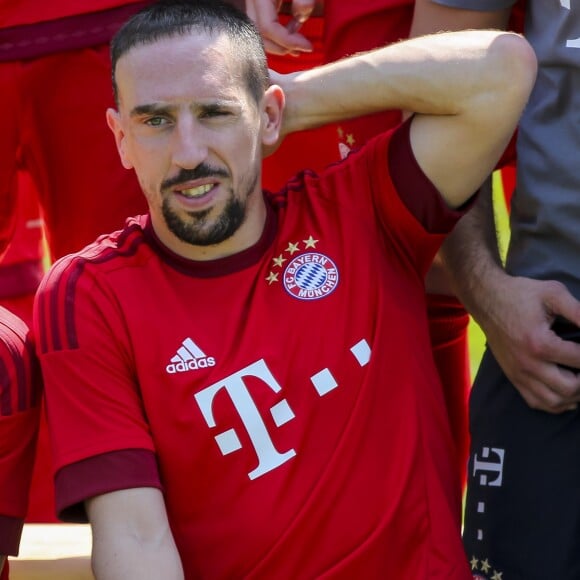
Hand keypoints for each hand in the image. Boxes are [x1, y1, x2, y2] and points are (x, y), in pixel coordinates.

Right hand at [246, 0, 314, 55]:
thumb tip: (301, 16)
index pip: (267, 27)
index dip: (288, 42)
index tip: (308, 47)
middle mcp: (252, 1)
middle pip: (259, 34)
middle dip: (281, 48)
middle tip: (302, 50)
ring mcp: (253, 3)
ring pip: (258, 33)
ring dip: (277, 44)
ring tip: (298, 48)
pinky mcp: (259, 3)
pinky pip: (262, 25)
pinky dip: (275, 35)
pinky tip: (292, 36)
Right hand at [478, 275, 579, 412]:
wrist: (485, 300)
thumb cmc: (519, 294)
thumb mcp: (553, 293)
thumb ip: (579, 311)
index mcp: (539, 343)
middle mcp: (528, 364)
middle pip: (571, 388)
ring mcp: (518, 373)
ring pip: (554, 402)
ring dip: (574, 395)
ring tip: (579, 378)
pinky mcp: (512, 376)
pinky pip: (536, 402)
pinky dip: (555, 403)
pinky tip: (565, 391)